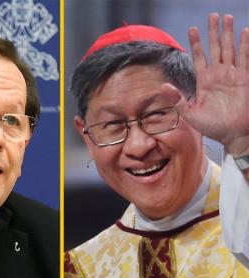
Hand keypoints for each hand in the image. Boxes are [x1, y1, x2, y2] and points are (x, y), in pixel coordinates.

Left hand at [174, 13, 248, 156]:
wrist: (233, 136)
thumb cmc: (212, 127)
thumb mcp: (190, 113)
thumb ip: (177, 100)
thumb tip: (162, 86)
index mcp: (204, 81)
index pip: (199, 57)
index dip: (196, 44)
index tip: (192, 29)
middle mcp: (219, 75)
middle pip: (215, 48)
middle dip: (214, 32)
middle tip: (213, 16)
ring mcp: (233, 76)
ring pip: (230, 49)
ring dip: (228, 34)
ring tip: (227, 18)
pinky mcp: (245, 79)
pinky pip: (245, 59)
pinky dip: (245, 45)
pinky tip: (244, 32)